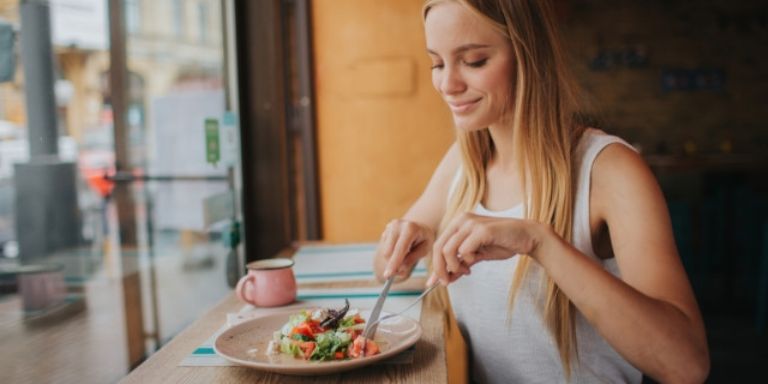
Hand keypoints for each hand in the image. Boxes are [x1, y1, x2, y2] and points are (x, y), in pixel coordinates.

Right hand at [374, 219, 434, 281]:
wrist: (421, 227)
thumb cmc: (424, 239)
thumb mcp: (424, 250)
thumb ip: (412, 260)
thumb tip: (399, 269)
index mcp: (410, 228)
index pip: (399, 249)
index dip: (394, 263)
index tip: (388, 275)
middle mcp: (397, 225)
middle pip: (388, 252)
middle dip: (393, 264)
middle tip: (401, 272)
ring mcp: (390, 226)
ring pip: (385, 252)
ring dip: (393, 259)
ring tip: (406, 256)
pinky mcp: (386, 230)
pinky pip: (384, 248)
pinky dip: (391, 253)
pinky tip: (400, 249)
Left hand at [427, 212, 544, 285]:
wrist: (526, 237)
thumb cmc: (502, 244)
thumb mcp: (476, 256)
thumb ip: (460, 264)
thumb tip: (444, 279)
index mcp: (458, 223)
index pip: (439, 245)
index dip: (435, 265)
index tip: (434, 282)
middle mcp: (462, 220)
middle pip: (439, 247)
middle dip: (440, 269)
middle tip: (446, 282)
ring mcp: (471, 223)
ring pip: (448, 250)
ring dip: (455, 266)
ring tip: (466, 271)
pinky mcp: (481, 230)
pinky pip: (464, 250)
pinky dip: (467, 260)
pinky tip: (476, 262)